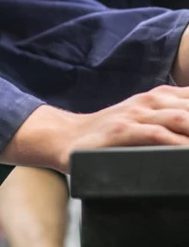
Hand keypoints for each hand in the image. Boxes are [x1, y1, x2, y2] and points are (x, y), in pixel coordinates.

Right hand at [0, 85, 188, 172]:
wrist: (68, 135)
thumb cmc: (110, 132)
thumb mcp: (142, 119)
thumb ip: (167, 118)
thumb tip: (186, 124)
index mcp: (157, 97)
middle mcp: (149, 101)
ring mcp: (135, 115)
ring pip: (178, 117)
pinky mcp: (123, 132)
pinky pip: (155, 135)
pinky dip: (175, 142)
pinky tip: (184, 150)